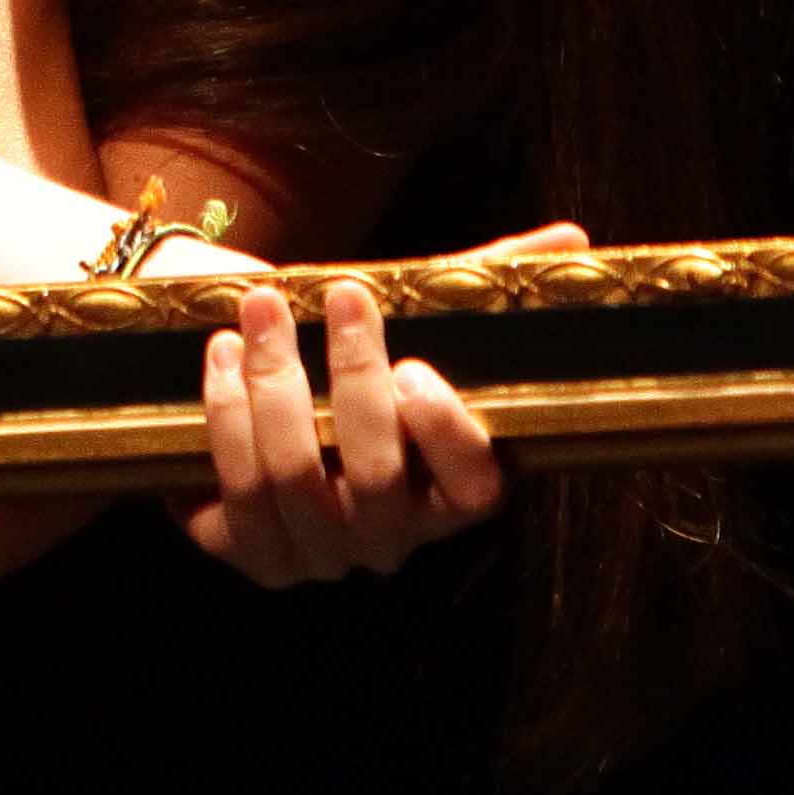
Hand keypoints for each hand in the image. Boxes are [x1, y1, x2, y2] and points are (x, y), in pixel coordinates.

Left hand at [180, 227, 577, 588]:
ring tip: (264, 307)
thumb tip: (572, 241)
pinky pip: (236, 491)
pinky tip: (221, 353)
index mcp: (447, 491)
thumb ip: (484, 281)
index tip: (414, 365)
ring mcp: (318, 553)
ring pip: (296, 479)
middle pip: (376, 477)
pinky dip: (226, 413)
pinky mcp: (250, 551)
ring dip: (275, 382)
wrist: (243, 377)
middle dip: (353, 377)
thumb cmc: (348, 349)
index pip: (473, 491)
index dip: (446, 434)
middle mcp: (389, 537)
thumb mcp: (416, 314)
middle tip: (344, 294)